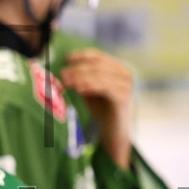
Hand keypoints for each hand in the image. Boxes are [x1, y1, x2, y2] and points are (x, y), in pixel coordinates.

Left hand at [60, 49, 132, 169]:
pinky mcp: (123, 98)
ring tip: (66, 81)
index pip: (99, 56)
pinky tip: (79, 89)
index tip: (66, 59)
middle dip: (78, 68)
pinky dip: (90, 86)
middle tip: (62, 74)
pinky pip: (105, 87)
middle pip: (98, 65)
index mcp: (118, 68)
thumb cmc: (101, 110)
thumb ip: (83, 79)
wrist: (113, 132)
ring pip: (100, 75)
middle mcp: (125, 74)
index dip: (82, 56)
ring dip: (80, 77)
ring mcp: (126, 86)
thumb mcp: (90, 90)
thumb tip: (65, 70)